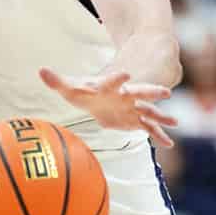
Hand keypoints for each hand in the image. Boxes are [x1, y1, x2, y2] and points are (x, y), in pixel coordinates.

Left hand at [39, 68, 176, 145]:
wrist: (94, 99)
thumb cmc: (82, 91)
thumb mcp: (69, 87)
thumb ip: (57, 80)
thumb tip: (41, 71)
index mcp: (109, 85)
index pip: (114, 80)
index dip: (119, 77)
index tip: (127, 74)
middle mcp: (125, 94)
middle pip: (140, 92)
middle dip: (151, 92)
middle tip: (165, 92)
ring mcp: (132, 107)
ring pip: (149, 111)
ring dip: (161, 116)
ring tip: (175, 122)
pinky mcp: (134, 120)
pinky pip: (149, 128)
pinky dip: (158, 135)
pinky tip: (169, 144)